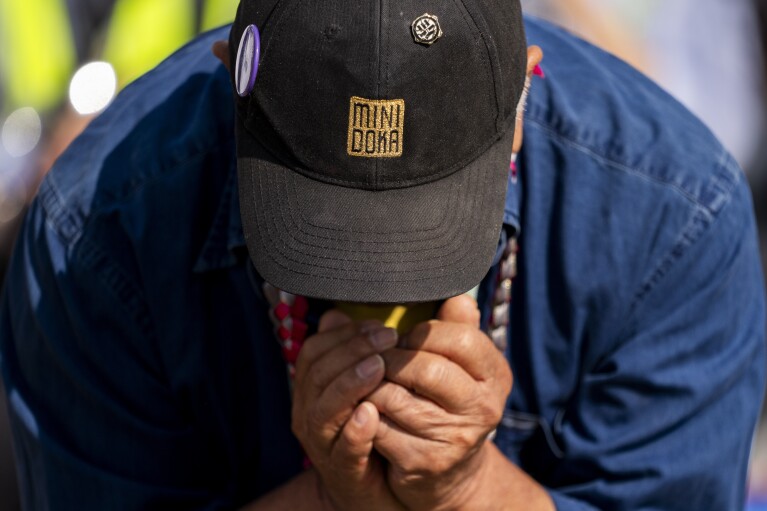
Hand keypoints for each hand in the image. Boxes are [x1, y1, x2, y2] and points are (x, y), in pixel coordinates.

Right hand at [291, 310, 405, 510]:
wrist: (382, 486)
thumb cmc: (374, 426)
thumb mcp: (363, 383)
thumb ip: (354, 349)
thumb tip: (338, 311)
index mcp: (313, 389)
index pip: (314, 350)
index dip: (344, 334)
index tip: (378, 323)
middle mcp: (310, 414)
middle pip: (317, 373)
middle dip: (352, 350)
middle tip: (388, 336)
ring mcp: (323, 444)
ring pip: (323, 409)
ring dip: (350, 383)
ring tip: (378, 366)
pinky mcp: (343, 472)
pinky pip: (342, 450)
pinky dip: (355, 430)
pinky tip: (372, 412)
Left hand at [368, 295, 512, 509]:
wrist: (448, 472)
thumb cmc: (446, 400)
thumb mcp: (460, 364)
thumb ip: (455, 327)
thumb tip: (455, 296)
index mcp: (495, 374)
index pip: (460, 338)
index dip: (424, 333)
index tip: (403, 337)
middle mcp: (484, 407)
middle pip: (428, 368)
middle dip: (392, 359)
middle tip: (377, 358)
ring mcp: (456, 437)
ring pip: (396, 397)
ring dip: (372, 386)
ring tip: (365, 381)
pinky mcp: (425, 462)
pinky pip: (380, 428)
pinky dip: (364, 416)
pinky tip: (363, 410)